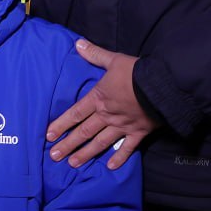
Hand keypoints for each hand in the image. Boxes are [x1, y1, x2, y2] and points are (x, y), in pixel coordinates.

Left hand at [46, 39, 158, 169]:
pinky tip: (110, 167)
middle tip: (54, 156)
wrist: (162, 85)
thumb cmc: (136, 72)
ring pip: (100, 143)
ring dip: (86, 154)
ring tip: (73, 164)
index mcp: (99, 98)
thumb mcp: (113, 60)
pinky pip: (127, 148)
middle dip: (68, 144)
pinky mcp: (138, 133)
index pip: (75, 113)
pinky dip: (118, 158)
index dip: (61, 124)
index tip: (48, 135)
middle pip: (84, 132)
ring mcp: (122, 126)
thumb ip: (95, 54)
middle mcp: (107, 115)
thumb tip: (78, 43)